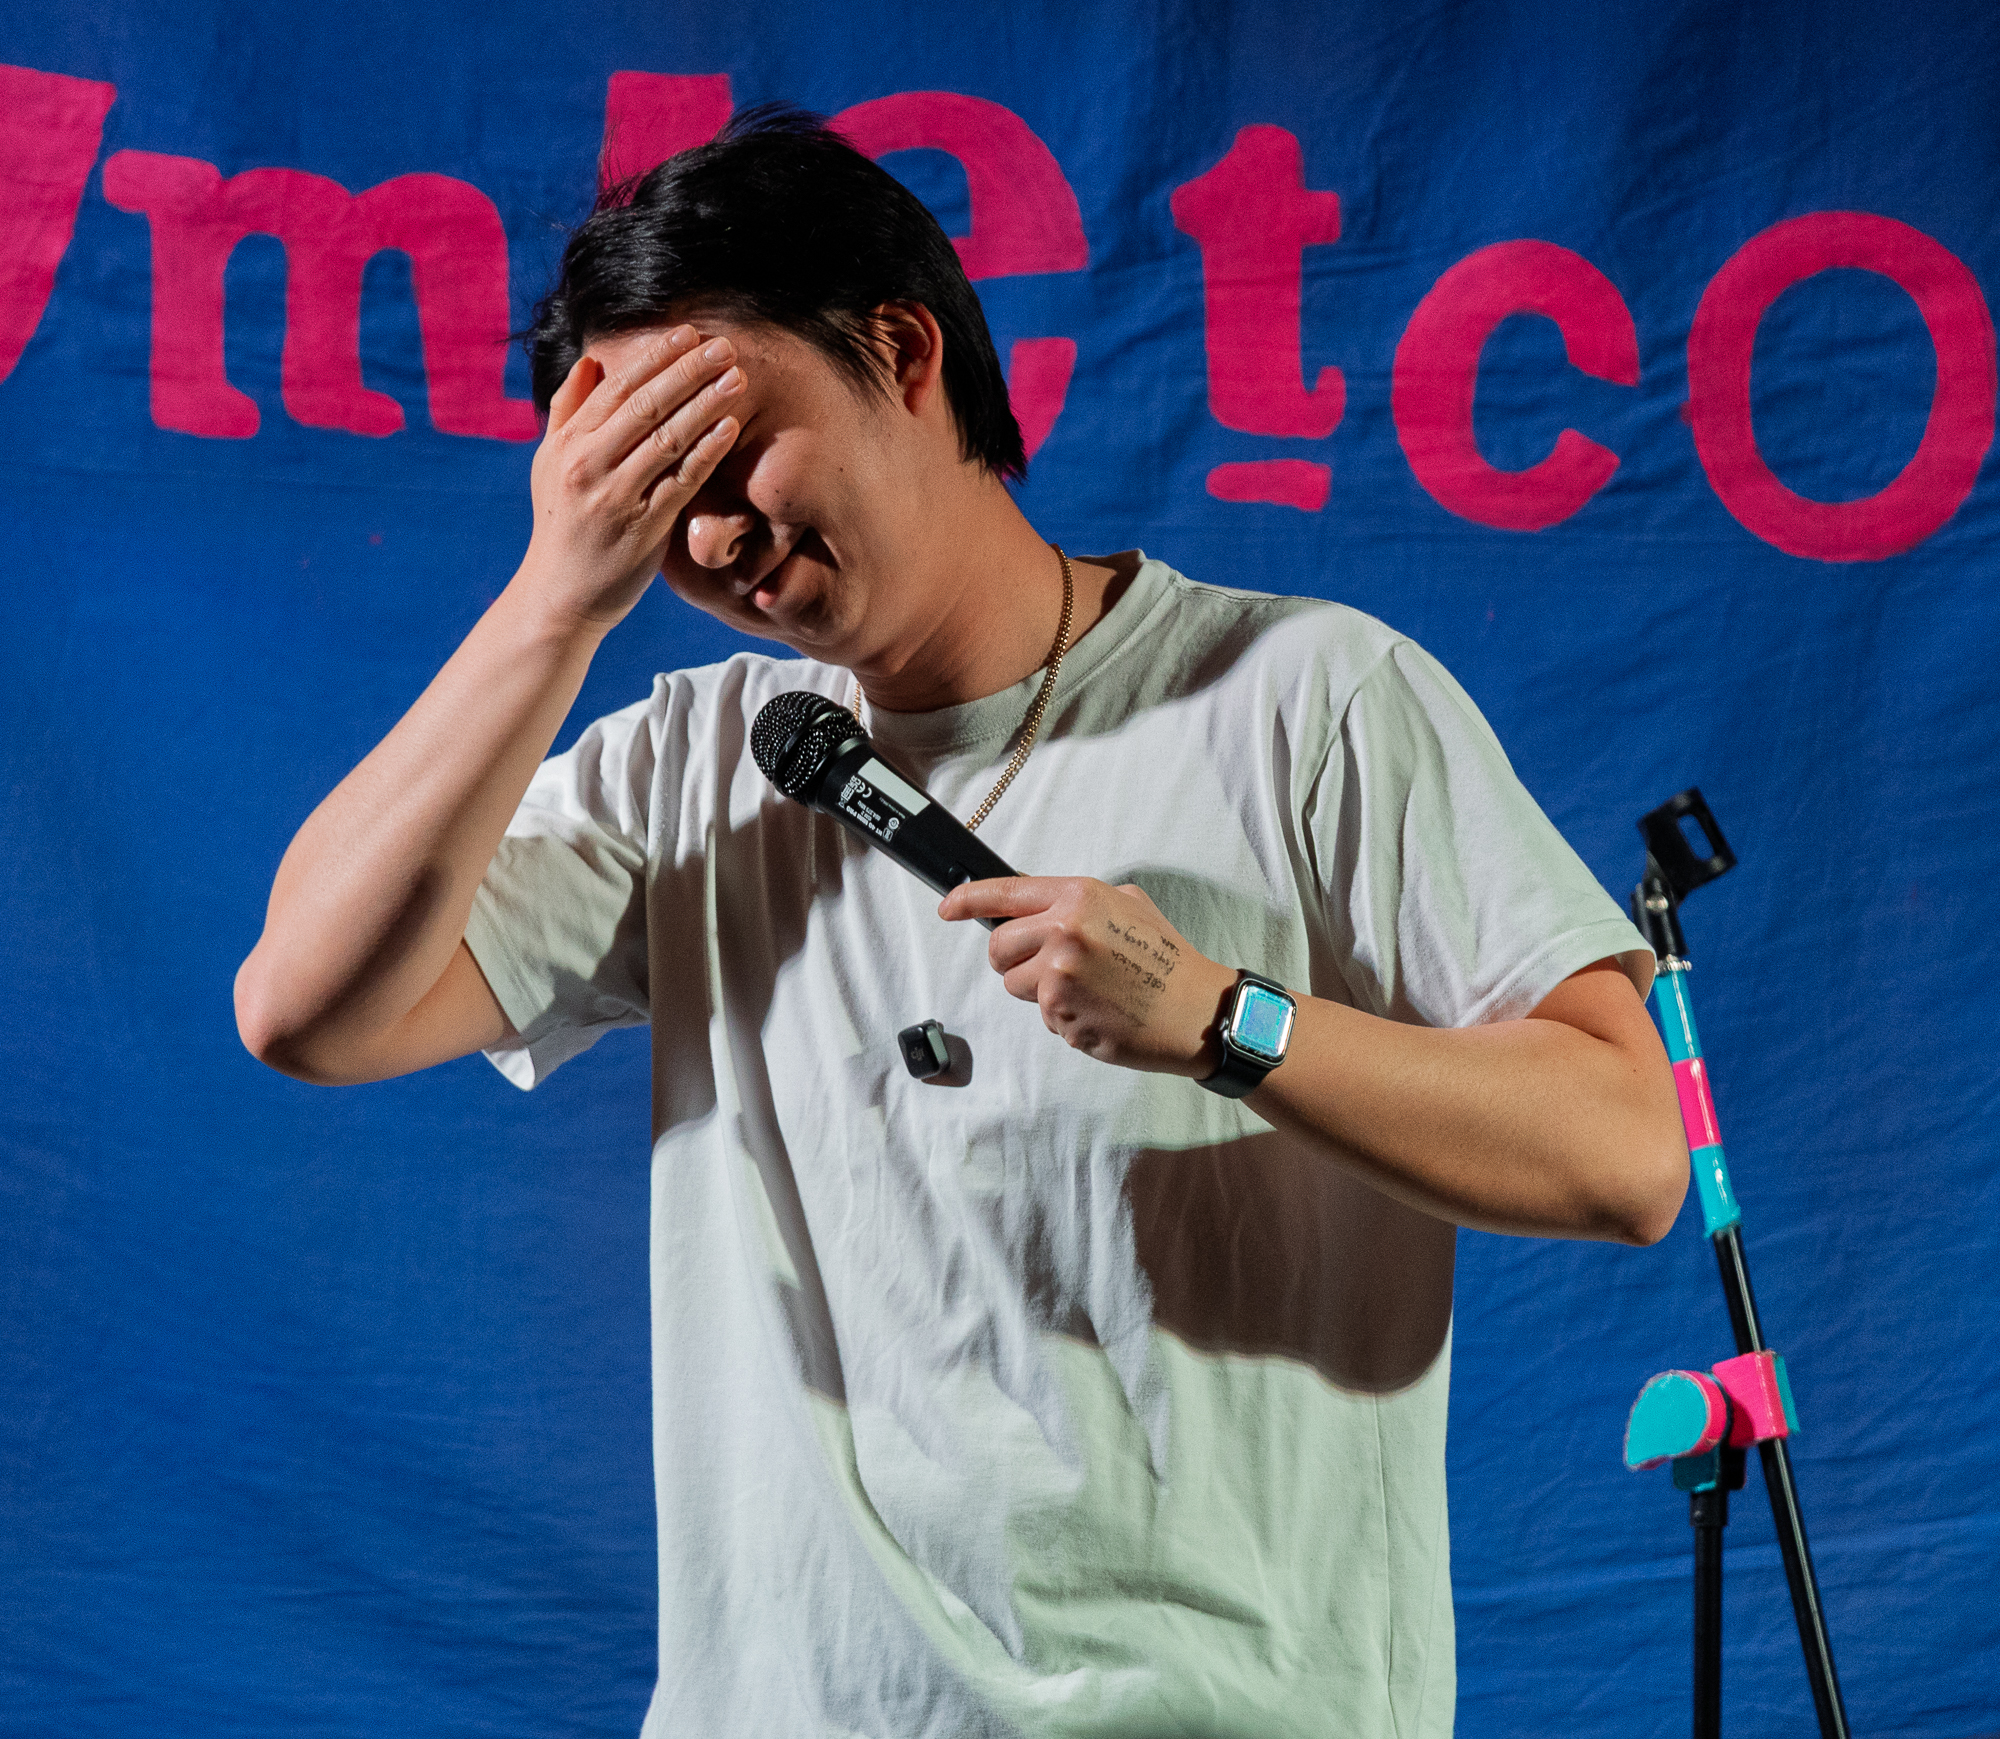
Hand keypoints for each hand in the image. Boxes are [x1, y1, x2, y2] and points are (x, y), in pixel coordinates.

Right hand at [515, 325, 745, 631]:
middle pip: (645, 405)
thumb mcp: (550, 464)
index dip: (655, 357)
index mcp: (569, 443)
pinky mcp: (642, 528)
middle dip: (687, 371)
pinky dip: (705, 452)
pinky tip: (729, 428)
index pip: (616, 387)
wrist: (559, 595)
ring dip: (705, 404)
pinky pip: (680, 482)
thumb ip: (569, 411)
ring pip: (666, 438)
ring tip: (737, 378)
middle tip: (724, 345)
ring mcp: (615, 496)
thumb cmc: (562, 527)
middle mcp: (588, 464)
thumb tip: (590, 361)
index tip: (688, 333)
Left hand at [939, 877, 1237, 1075]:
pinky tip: (1099, 1012)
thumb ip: (1078, 903)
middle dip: (1013, 962)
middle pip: (999, 949)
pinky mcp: (1062, 1014)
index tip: (948, 908)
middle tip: (1048, 969)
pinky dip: (1064, 1019)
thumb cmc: (1165, 960)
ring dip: (1039, 994)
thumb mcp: (1129, 904)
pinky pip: (1042, 1017)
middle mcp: (1063, 930)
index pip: (1005, 892)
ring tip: (1087, 991)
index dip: (968, 900)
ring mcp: (1060, 975)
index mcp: (1078, 897)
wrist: (1196, 1010)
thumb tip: (1037, 908)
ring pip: (1015, 987)